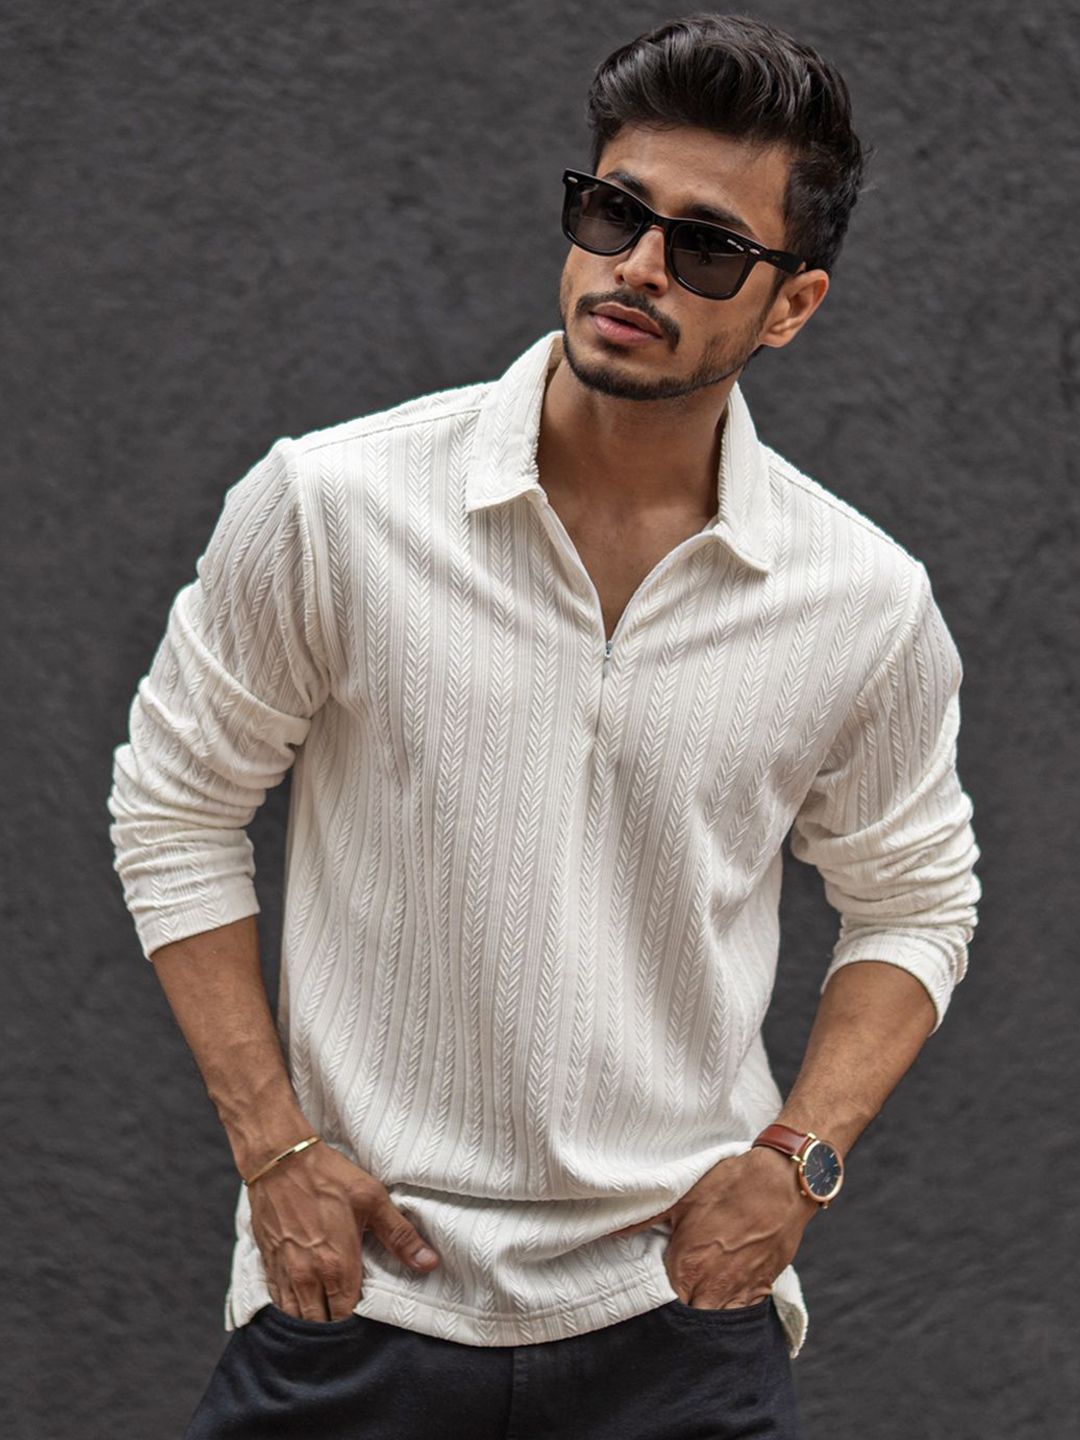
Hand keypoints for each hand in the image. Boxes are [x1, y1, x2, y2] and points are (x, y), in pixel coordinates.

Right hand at [247, 1142, 440, 1320]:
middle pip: (319, 1326)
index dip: (356, 1325)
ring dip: (310, 1322)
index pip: (346, 1318)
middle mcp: (307, 1277)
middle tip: (347, 1323)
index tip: (366, 1321)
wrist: (280, 1159)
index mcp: (337, 1267)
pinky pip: (277, 1302)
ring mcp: (284, 1273)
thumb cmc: (328, 1176)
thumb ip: (400, 1236)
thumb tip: (429, 1263)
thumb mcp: (372, 1200)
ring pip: (295, 1319)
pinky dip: (289, 1309)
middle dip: (332, 1329)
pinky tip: (301, 1305)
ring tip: (325, 1319)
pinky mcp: (268, 1263)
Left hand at [605, 1147, 815, 1308]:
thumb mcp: (682, 1197)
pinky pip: (743, 1311)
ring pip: (718, 1319)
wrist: (781, 1181)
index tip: (656, 1294)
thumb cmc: (730, 1185)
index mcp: (689, 1267)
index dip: (659, 1304)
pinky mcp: (763, 1285)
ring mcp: (741, 1289)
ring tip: (699, 1293)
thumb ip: (645, 1219)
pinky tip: (725, 1290)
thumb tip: (612, 1231)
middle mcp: (714, 1285)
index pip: (667, 1306)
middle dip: (683, 1312)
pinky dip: (732, 1306)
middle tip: (677, 1294)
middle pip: (692, 1317)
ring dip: (707, 1311)